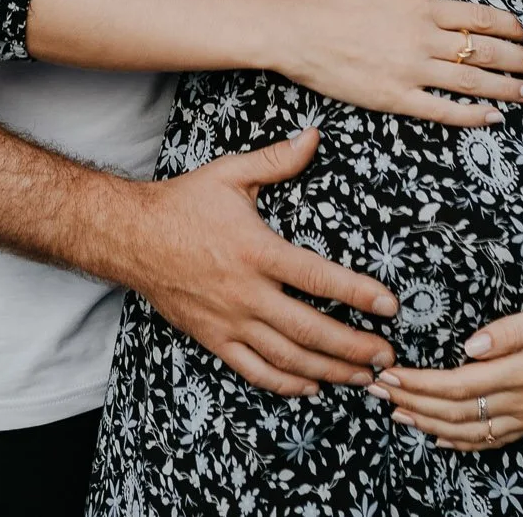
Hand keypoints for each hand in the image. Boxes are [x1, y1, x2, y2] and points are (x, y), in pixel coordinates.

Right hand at [124, 125, 399, 396]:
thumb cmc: (185, 202)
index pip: (317, 278)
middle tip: (386, 357)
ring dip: (328, 370)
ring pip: (286, 357)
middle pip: (309, 329)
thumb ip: (277, 160)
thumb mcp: (231, 174)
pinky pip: (254, 370)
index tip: (389, 306)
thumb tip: (315, 136)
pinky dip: (285, 383)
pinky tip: (311, 386)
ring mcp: (229, 321)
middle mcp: (246, 292)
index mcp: (256, 250)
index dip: (357, 293)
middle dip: (352, 347)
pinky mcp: (213, 339)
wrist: (133, 237)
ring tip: (361, 377)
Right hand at [278, 0, 522, 124]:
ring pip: (471, 81)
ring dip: (507, 88)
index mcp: (422, 7)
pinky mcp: (396, 99)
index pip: (482, 17)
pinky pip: (442, 110)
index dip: (515, 25)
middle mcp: (423, 40)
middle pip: (486, 51)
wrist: (298, 33)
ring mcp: (411, 72)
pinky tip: (494, 117)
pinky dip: (472, 115)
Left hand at [370, 278, 522, 448]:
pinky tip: (439, 435)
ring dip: (429, 423)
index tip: (387, 372)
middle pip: (457, 412)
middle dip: (413, 402)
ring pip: (470, 430)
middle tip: (376, 390)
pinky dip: (460, 440)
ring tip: (396, 412)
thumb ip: (511, 329)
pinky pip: (491, 438)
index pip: (458, 385)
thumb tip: (470, 344)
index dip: (420, 383)